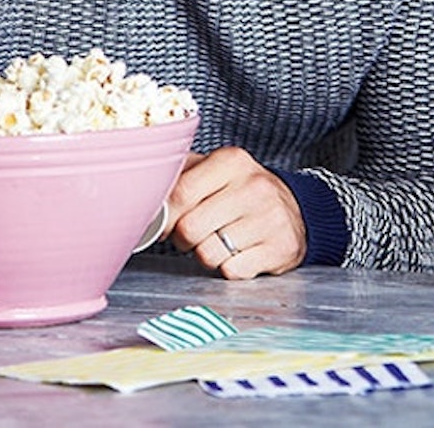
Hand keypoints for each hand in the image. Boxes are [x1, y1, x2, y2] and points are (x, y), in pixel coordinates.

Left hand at [163, 147, 306, 279]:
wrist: (294, 211)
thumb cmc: (241, 192)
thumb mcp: (214, 170)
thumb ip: (178, 174)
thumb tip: (139, 193)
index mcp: (232, 161)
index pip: (179, 194)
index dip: (164, 216)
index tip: (165, 223)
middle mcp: (255, 186)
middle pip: (190, 229)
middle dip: (183, 239)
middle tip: (194, 234)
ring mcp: (270, 218)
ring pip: (208, 255)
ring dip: (206, 255)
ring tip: (219, 241)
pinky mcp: (281, 247)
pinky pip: (231, 271)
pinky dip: (229, 268)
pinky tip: (240, 252)